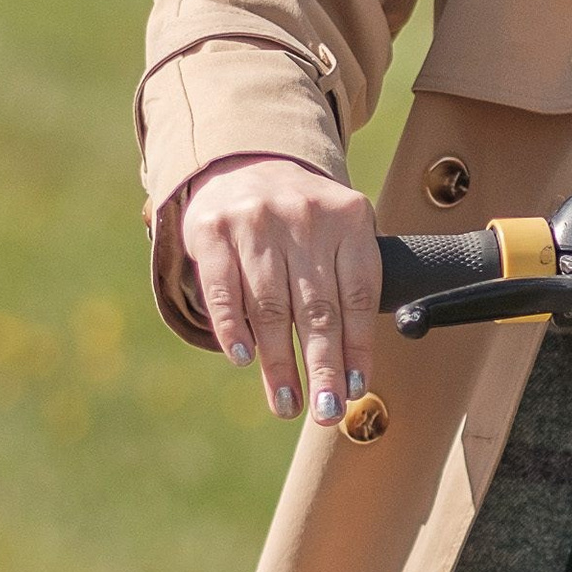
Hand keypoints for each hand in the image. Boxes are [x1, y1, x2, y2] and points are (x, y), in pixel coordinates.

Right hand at [178, 153, 379, 424]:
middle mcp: (305, 217)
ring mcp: (257, 220)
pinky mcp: (213, 228)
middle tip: (325, 411)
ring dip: (280, 363)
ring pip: (271, 306)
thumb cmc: (301, 221)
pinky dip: (233, 327)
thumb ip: (348, 288)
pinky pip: (224, 288)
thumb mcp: (338, 236)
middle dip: (322, 367)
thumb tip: (351, 374)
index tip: (353, 391)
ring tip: (287, 403)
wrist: (246, 160)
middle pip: (318, 308)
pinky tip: (244, 358)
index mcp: (349, 220)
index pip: (358, 297)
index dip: (357, 349)